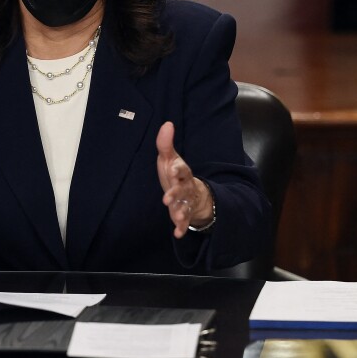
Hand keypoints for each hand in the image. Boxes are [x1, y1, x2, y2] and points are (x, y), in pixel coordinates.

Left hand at [155, 121, 212, 237]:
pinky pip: (185, 223)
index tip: (172, 169)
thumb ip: (165, 143)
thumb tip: (167, 123)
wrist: (191, 193)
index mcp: (182, 173)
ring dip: (181, 212)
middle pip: (182, 190)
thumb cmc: (176, 174)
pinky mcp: (184, 214)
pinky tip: (177, 234)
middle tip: (167, 199)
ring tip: (176, 217)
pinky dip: (182, 228)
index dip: (178, 170)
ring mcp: (186, 202)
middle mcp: (186, 187)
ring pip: (185, 207)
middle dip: (176, 194)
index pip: (182, 170)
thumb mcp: (169, 159)